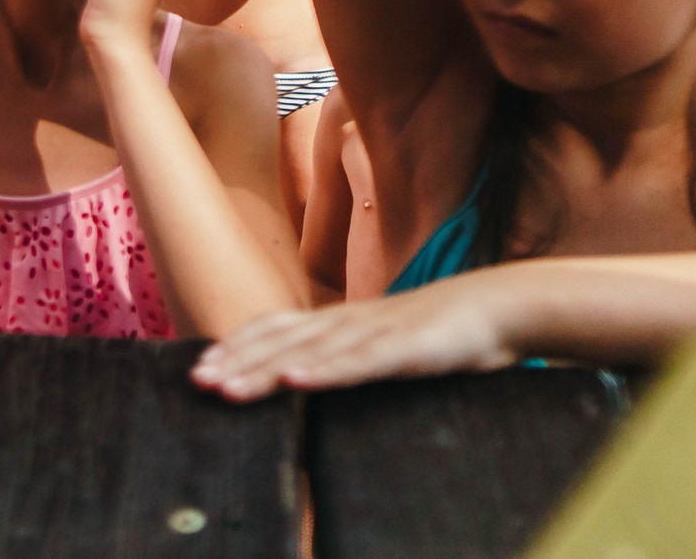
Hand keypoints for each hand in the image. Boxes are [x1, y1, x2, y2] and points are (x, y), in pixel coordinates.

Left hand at [192, 280, 512, 401]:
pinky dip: (326, 372)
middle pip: (282, 339)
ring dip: (266, 371)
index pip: (277, 328)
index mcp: (341, 320)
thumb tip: (308, 370)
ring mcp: (376, 332)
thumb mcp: (383, 342)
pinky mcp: (406, 349)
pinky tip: (298, 380)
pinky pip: (360, 362)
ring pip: (311, 352)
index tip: (202, 365)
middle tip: (198, 381)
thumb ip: (347, 353)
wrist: (497, 307)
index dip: (239, 345)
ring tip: (230, 388)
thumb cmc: (439, 331)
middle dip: (238, 361)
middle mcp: (349, 321)